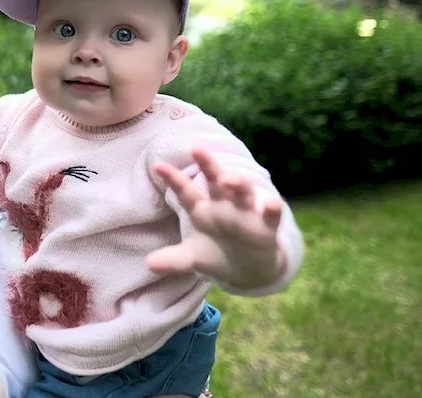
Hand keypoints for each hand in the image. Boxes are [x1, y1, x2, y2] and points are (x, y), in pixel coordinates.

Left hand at [145, 148, 286, 290]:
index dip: (173, 179)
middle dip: (208, 165)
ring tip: (229, 180)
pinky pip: (271, 214)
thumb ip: (173, 260)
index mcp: (202, 210)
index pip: (185, 191)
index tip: (157, 166)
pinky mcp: (266, 228)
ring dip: (237, 183)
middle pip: (215, 181)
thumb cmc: (217, 255)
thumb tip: (149, 264)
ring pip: (243, 191)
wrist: (248, 271)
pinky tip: (270, 204)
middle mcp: (223, 206)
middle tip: (197, 150)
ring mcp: (245, 214)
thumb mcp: (193, 259)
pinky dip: (272, 208)